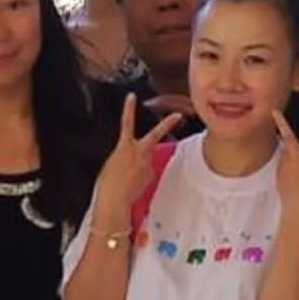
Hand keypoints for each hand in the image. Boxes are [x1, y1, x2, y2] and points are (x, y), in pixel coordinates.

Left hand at [91, 93, 186, 233]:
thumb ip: (138, 185)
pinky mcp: (127, 146)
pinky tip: (131, 98)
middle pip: (158, 143)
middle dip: (170, 132)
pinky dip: (129, 110)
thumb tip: (142, 184)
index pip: (152, 157)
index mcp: (147, 170)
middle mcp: (146, 159)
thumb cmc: (120, 201)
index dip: (152, 156)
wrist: (116, 201)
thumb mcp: (131, 193)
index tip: (157, 152)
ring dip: (164, 128)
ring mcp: (139, 151)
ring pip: (152, 137)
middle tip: (182, 118)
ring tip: (177, 116)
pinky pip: (128, 125)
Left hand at [274, 101, 298, 230]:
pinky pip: (284, 167)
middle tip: (274, 111)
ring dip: (291, 159)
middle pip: (288, 135)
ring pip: (287, 154)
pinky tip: (294, 184)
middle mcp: (297, 157)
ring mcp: (285, 165)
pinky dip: (289, 171)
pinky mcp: (278, 173)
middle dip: (281, 122)